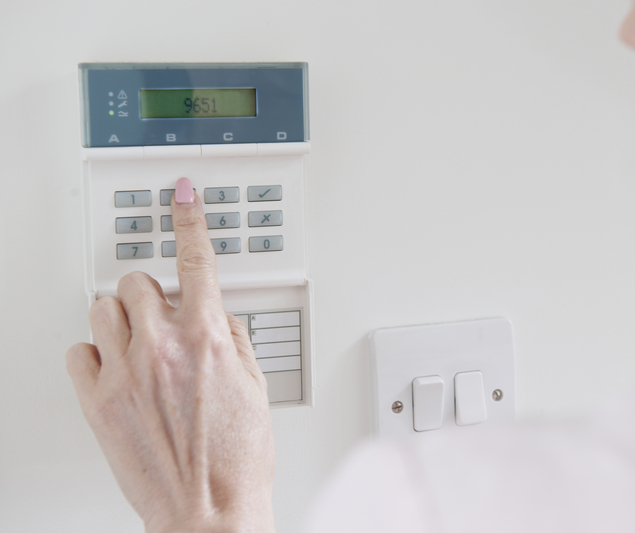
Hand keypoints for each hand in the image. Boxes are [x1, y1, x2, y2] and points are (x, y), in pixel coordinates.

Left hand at [66, 178, 274, 532]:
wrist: (209, 510)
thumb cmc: (238, 458)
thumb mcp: (256, 387)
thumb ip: (235, 338)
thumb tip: (218, 316)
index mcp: (209, 339)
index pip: (197, 259)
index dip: (190, 217)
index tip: (181, 193)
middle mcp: (164, 348)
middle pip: (139, 279)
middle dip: (154, 291)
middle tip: (165, 316)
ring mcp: (126, 373)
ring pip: (104, 306)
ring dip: (123, 317)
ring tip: (139, 343)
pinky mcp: (99, 402)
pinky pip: (78, 351)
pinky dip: (95, 352)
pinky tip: (116, 367)